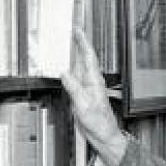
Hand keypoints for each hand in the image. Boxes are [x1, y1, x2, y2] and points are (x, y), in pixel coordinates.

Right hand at [63, 29, 126, 165]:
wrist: (103, 135)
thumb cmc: (99, 123)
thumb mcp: (83, 105)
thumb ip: (74, 88)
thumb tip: (64, 73)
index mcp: (94, 81)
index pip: (88, 56)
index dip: (83, 42)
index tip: (77, 30)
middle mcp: (91, 82)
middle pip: (83, 58)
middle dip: (77, 44)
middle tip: (70, 32)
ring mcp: (86, 88)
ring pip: (78, 67)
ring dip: (72, 56)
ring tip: (64, 45)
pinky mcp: (81, 95)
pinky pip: (73, 78)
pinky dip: (68, 70)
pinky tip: (62, 68)